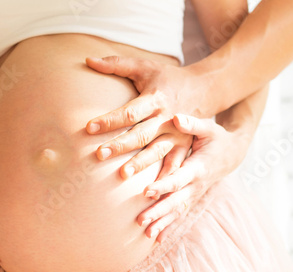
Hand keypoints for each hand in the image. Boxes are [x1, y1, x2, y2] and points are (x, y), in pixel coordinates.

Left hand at [85, 56, 205, 177]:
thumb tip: (88, 60)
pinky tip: (152, 191)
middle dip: (120, 145)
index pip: (129, 111)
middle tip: (99, 155)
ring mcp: (177, 134)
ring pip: (156, 152)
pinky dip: (165, 177)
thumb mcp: (145, 66)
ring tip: (122, 175)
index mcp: (154, 99)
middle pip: (141, 134)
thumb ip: (117, 64)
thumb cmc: (168, 78)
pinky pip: (174, 164)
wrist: (205, 88)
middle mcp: (166, 118)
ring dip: (140, 164)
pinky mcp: (185, 145)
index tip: (89, 127)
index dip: (109, 119)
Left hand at [137, 114, 250, 242]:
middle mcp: (196, 185)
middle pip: (176, 201)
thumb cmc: (216, 138)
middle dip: (159, 211)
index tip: (146, 191)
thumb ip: (192, 124)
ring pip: (177, 212)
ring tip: (145, 235)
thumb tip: (176, 118)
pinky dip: (168, 227)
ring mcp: (195, 194)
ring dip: (162, 224)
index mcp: (198, 167)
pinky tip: (155, 240)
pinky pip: (180, 215)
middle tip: (141, 220)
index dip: (163, 185)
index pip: (178, 178)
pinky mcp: (192, 199)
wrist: (232, 154)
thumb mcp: (208, 128)